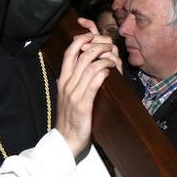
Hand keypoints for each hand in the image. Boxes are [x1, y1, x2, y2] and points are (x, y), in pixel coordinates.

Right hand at [54, 19, 119, 158]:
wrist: (65, 140)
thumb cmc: (71, 118)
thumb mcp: (68, 95)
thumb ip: (74, 81)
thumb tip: (83, 67)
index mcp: (63, 80)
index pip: (69, 52)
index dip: (82, 40)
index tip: (94, 35)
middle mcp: (66, 83)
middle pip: (81, 55)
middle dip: (97, 45)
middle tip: (109, 45)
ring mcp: (74, 93)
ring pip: (89, 66)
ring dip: (104, 58)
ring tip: (113, 59)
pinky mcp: (83, 104)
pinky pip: (93, 83)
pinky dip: (103, 73)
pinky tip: (110, 71)